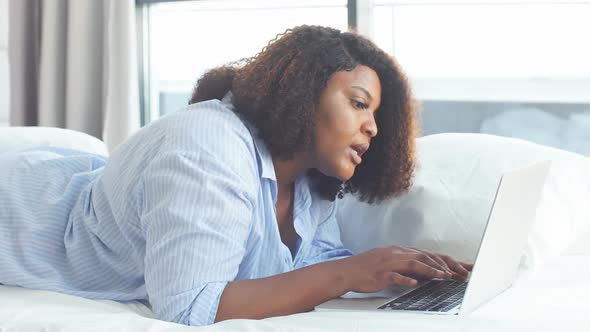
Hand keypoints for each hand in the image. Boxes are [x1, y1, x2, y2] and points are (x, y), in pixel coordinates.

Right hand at [338, 246, 472, 292]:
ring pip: (414, 264)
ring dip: (431, 270)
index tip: (462, 268)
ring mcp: (389, 263)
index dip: (447, 261)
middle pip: (426, 256)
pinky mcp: (381, 274)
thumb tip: (425, 272)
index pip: (428, 254)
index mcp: (401, 251)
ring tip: (444, 276)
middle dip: (446, 265)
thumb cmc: (368, 268)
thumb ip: (408, 265)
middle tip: (460, 273)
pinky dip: (405, 279)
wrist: (347, 271)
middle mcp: (397, 254)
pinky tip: (414, 283)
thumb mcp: (391, 262)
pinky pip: (395, 276)